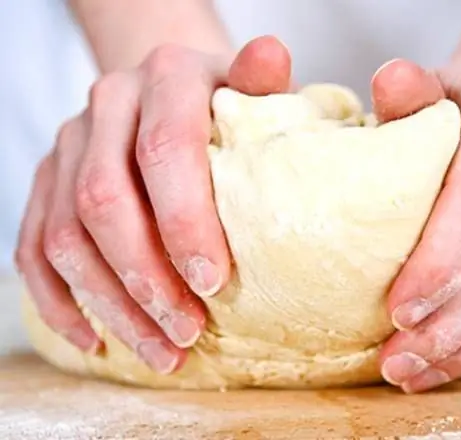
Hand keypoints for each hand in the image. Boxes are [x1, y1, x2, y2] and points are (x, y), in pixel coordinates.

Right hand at [15, 36, 291, 372]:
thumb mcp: (248, 84)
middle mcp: (105, 107)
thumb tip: (273, 54)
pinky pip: (33, 248)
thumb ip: (260, 79)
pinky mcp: (46, 181)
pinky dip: (61, 302)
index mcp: (163, 79)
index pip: (164, 150)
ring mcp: (68, 145)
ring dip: (112, 304)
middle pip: (105, 201)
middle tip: (189, 331)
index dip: (185, 221)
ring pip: (67, 236)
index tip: (214, 283)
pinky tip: (98, 340)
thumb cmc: (223, 98)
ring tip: (162, 352)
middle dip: (146, 277)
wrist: (166, 84)